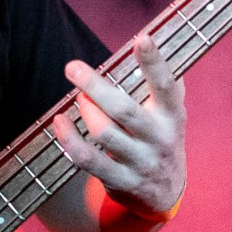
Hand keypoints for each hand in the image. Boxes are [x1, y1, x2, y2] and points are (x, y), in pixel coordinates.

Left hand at [51, 31, 186, 218]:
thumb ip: (165, 84)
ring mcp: (140, 162)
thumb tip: (151, 43)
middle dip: (95, 87)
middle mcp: (158, 139)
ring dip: (85, 111)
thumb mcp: (171, 114)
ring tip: (77, 98)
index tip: (143, 39)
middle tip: (73, 68)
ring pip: (104, 133)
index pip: (166, 86)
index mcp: (172, 116)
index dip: (155, 63)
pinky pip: (88, 160)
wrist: (165, 192)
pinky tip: (59, 122)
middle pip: (124, 110)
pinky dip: (69, 140)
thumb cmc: (161, 139)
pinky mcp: (120, 181)